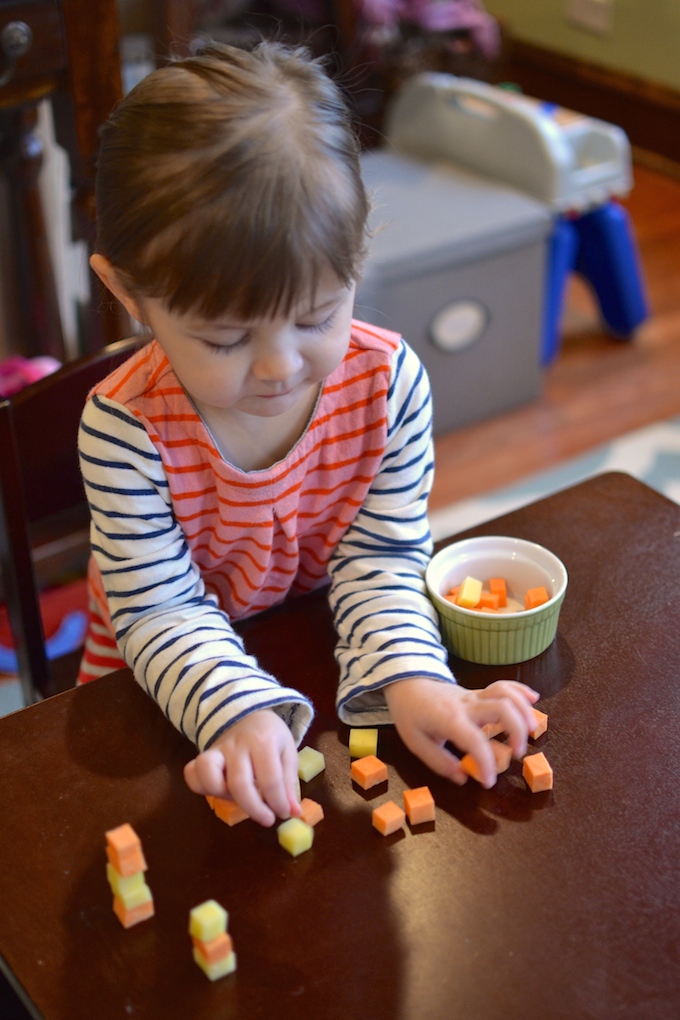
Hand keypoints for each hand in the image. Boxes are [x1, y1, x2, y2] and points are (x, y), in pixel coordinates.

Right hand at [183, 709, 300, 826]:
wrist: (248, 714)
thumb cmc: (270, 737)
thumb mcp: (287, 752)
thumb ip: (289, 783)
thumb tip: (294, 813)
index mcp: (264, 741)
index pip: (270, 779)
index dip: (278, 803)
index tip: (283, 813)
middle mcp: (238, 745)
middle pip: (239, 783)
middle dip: (254, 808)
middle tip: (267, 819)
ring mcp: (218, 749)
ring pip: (207, 773)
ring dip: (222, 795)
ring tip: (238, 800)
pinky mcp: (204, 755)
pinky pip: (192, 772)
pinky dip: (201, 787)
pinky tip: (218, 791)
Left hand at [384, 677, 539, 788]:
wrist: (406, 683)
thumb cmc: (410, 713)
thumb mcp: (415, 742)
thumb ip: (439, 762)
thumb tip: (464, 778)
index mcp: (449, 719)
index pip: (475, 740)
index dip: (486, 762)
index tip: (489, 781)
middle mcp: (466, 705)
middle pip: (501, 708)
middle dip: (517, 730)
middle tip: (517, 753)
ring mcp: (474, 696)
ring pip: (505, 693)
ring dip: (524, 710)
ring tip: (532, 731)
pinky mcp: (478, 693)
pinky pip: (503, 686)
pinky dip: (520, 691)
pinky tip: (533, 700)